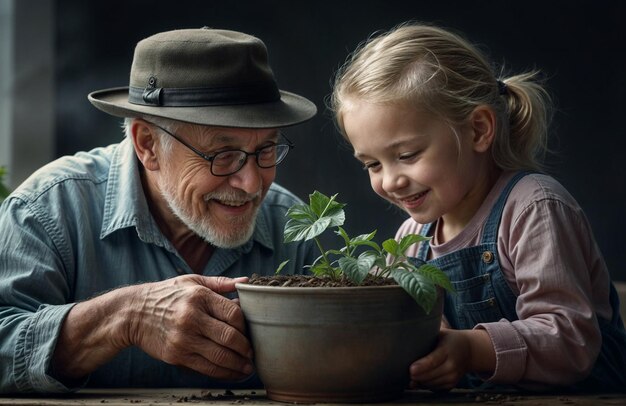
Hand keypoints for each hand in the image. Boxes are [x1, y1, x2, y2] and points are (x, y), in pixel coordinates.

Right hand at [127, 275, 252, 379]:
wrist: (133, 313)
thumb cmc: (166, 295)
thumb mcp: (192, 281)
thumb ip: (221, 283)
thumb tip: (246, 281)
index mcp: (199, 296)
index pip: (233, 313)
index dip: (246, 325)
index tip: (250, 331)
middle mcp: (192, 317)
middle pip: (229, 337)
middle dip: (246, 348)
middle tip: (253, 353)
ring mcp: (183, 338)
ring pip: (220, 356)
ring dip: (238, 364)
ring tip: (247, 366)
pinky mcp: (176, 355)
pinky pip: (205, 368)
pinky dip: (222, 373)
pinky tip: (232, 372)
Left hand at [409, 328, 470, 390]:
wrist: (469, 350)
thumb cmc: (450, 339)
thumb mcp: (441, 333)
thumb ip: (427, 335)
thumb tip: (408, 335)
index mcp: (447, 350)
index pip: (433, 361)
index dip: (421, 367)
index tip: (411, 369)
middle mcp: (452, 365)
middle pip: (431, 375)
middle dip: (416, 376)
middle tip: (404, 372)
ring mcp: (453, 377)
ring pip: (431, 384)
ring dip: (419, 381)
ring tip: (411, 375)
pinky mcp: (452, 384)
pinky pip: (435, 388)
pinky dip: (426, 385)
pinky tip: (420, 379)